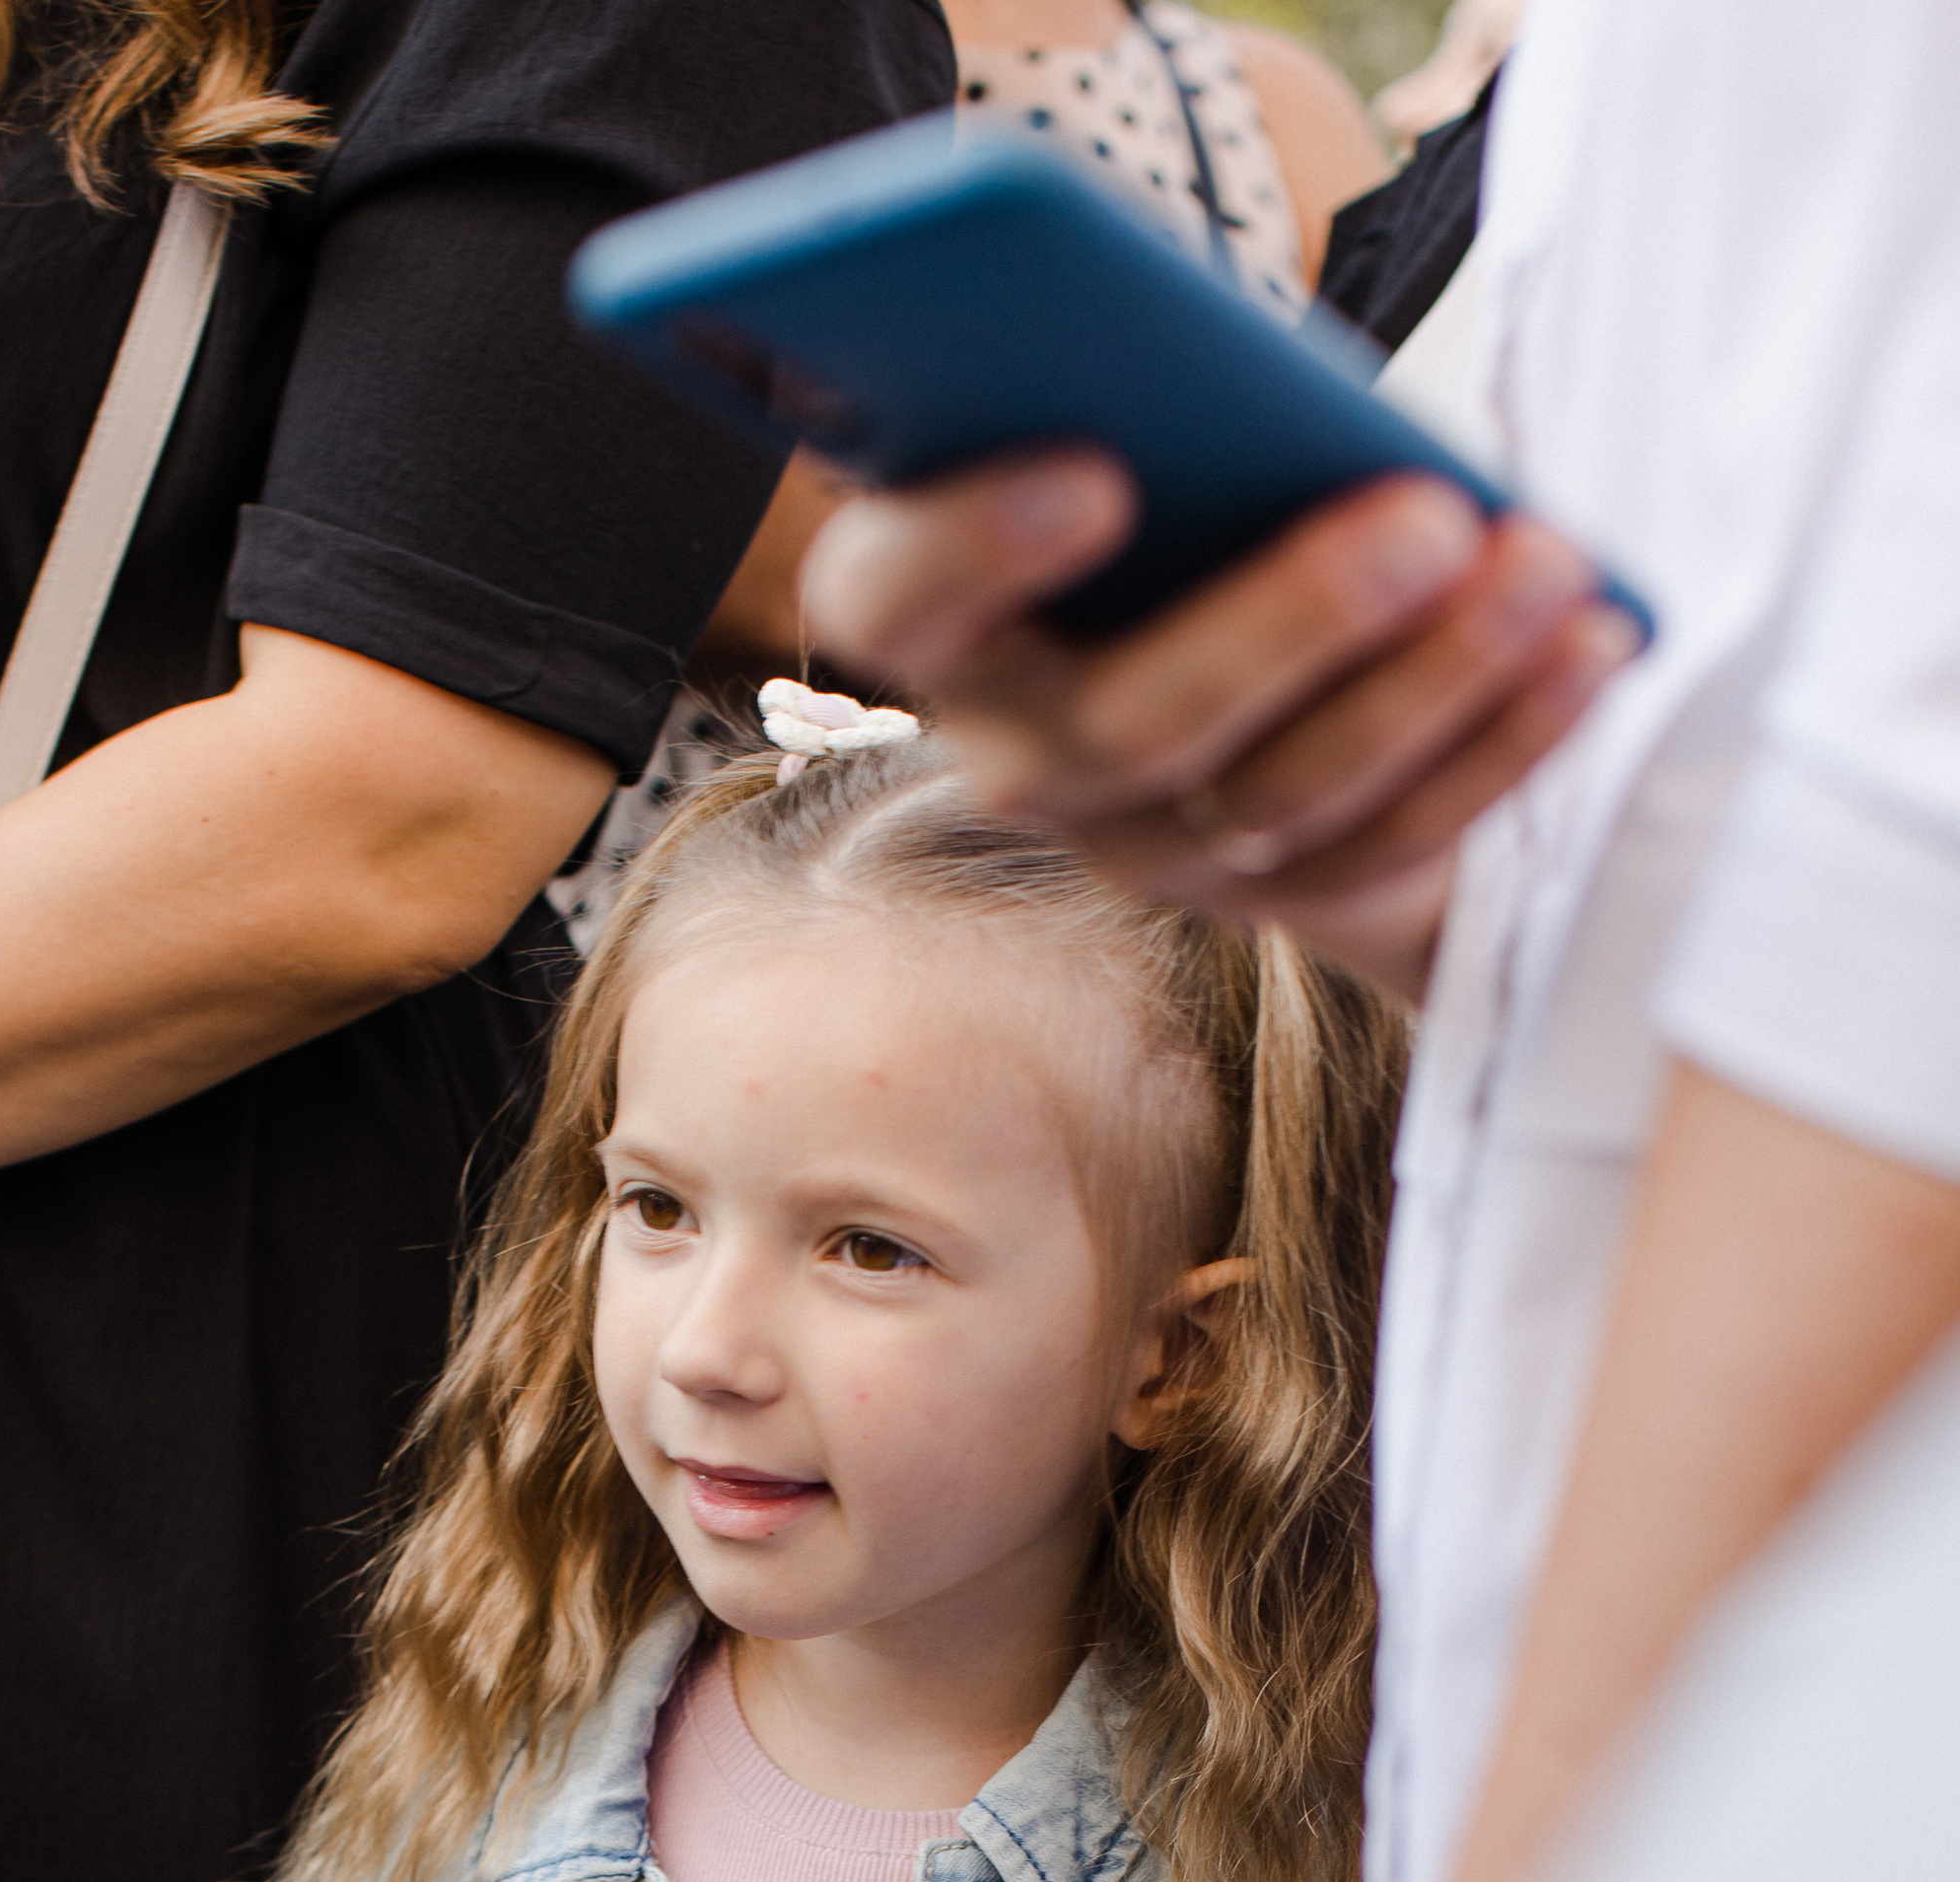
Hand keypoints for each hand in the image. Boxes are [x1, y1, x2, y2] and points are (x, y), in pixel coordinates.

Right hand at [802, 455, 1640, 998]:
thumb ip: (1126, 386)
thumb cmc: (1172, 455)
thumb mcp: (1128, 400)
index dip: (978, 548)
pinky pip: (1386, 846)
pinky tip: (1589, 646)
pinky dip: (1500, 744)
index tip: (1098, 472)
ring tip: (1545, 563)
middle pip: (1130, 723)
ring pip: (1277, 800)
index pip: (898, 599)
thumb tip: (1220, 380)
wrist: (1248, 607)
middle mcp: (1016, 753)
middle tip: (1429, 517)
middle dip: (1293, 623)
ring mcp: (1143, 843)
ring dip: (1433, 681)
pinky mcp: (1272, 894)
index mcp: (929, 611)